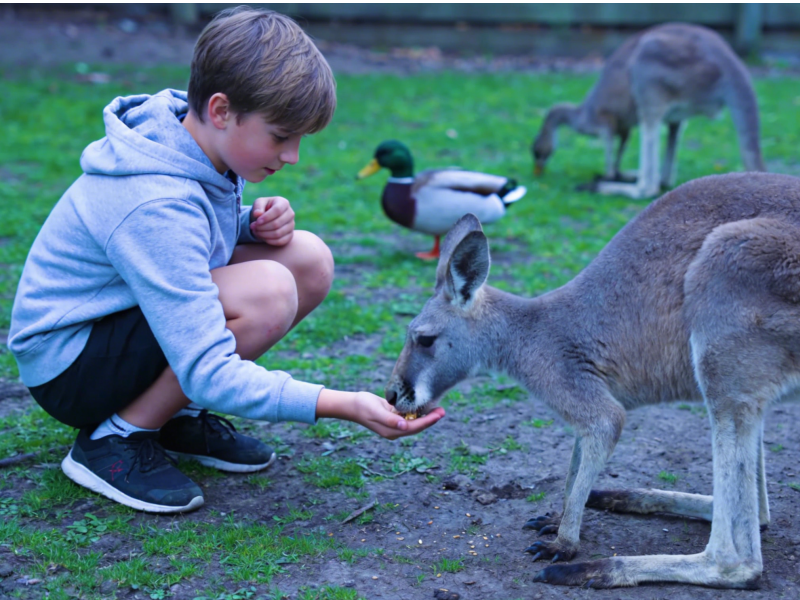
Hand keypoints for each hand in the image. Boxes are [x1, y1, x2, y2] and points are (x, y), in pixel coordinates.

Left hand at [250, 196, 294, 245]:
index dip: (266, 217)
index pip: (277, 210)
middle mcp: (290, 214)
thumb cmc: (264, 208)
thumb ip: (258, 207)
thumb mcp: (259, 203)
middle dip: (262, 227)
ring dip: (264, 234)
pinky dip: (269, 241)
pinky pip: (280, 241)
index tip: (257, 221)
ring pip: (278, 233)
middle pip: (277, 224)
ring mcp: (291, 225)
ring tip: (256, 231)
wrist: (269, 217)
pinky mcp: (290, 235)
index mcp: (284, 203)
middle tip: (253, 227)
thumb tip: (257, 214)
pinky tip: (262, 237)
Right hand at [316, 389, 444, 439]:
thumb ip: (389, 419)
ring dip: (426, 416)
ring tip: (438, 409)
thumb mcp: (376, 411)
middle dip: (430, 419)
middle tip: (443, 411)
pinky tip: (424, 407)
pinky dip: (417, 413)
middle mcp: (394, 430)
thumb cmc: (363, 406)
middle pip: (416, 427)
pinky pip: (409, 417)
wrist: (352, 405)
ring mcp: (394, 425)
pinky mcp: (393, 418)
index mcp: (391, 431)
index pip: (414, 427)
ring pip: (414, 422)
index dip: (427, 421)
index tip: (438, 414)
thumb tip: (403, 426)